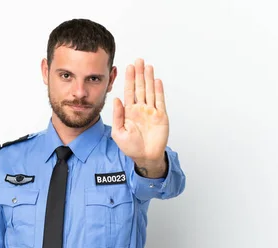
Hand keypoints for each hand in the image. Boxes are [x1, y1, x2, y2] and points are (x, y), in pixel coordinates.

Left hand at [112, 58, 168, 176]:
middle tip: (138, 60)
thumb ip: (117, 115)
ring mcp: (151, 112)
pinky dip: (159, 91)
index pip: (129, 91)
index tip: (128, 67)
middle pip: (140, 87)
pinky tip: (157, 81)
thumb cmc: (131, 147)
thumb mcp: (118, 132)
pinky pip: (160, 101)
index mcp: (129, 112)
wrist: (145, 157)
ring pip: (150, 91)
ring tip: (148, 66)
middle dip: (139, 74)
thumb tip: (116, 99)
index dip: (129, 79)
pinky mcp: (160, 116)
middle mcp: (140, 109)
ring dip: (149, 78)